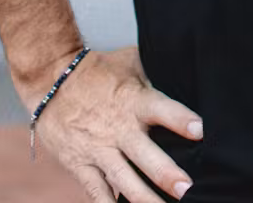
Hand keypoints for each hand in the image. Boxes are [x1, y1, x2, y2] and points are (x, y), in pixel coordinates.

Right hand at [23, 44, 202, 201]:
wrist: (51, 78)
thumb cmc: (98, 70)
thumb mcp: (130, 63)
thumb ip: (154, 75)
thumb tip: (182, 74)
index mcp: (135, 100)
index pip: (162, 109)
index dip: (181, 120)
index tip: (200, 131)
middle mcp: (119, 128)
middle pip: (146, 155)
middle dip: (167, 174)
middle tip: (187, 190)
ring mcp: (99, 149)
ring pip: (125, 180)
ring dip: (145, 199)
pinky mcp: (80, 165)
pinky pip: (97, 192)